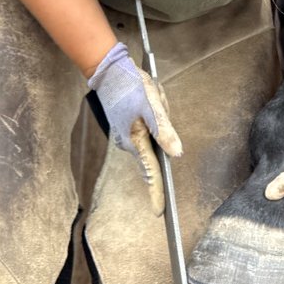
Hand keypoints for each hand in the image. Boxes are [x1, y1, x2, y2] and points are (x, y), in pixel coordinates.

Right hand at [88, 42, 182, 214]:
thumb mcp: (152, 105)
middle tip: (157, 109)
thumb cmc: (130, 85)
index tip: (161, 212)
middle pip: (155, 156)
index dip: (157, 193)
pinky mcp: (127, 130)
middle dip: (163, 140)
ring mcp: (127, 138)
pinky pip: (146, 134)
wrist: (107, 70)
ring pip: (152, 142)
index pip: (151, 173)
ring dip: (158, 123)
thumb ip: (164, 130)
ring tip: (149, 96)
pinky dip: (152, 123)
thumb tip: (176, 153)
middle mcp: (130, 144)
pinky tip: (149, 102)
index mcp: (137, 141)